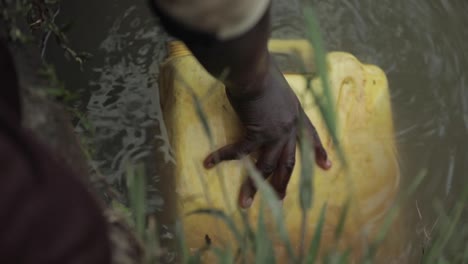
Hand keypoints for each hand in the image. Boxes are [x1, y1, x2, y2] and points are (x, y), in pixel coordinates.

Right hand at [203, 56, 331, 207]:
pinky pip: (239, 151)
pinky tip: (208, 163)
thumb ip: (276, 100)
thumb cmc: (263, 71)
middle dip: (283, 183)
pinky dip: (222, 157)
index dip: (319, 152)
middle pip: (289, 162)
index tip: (327, 167)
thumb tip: (265, 102)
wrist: (254, 70)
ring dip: (254, 187)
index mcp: (296, 114)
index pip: (310, 136)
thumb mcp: (278, 87)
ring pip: (266, 166)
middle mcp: (289, 127)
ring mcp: (273, 133)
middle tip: (279, 199)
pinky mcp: (255, 133)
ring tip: (245, 203)